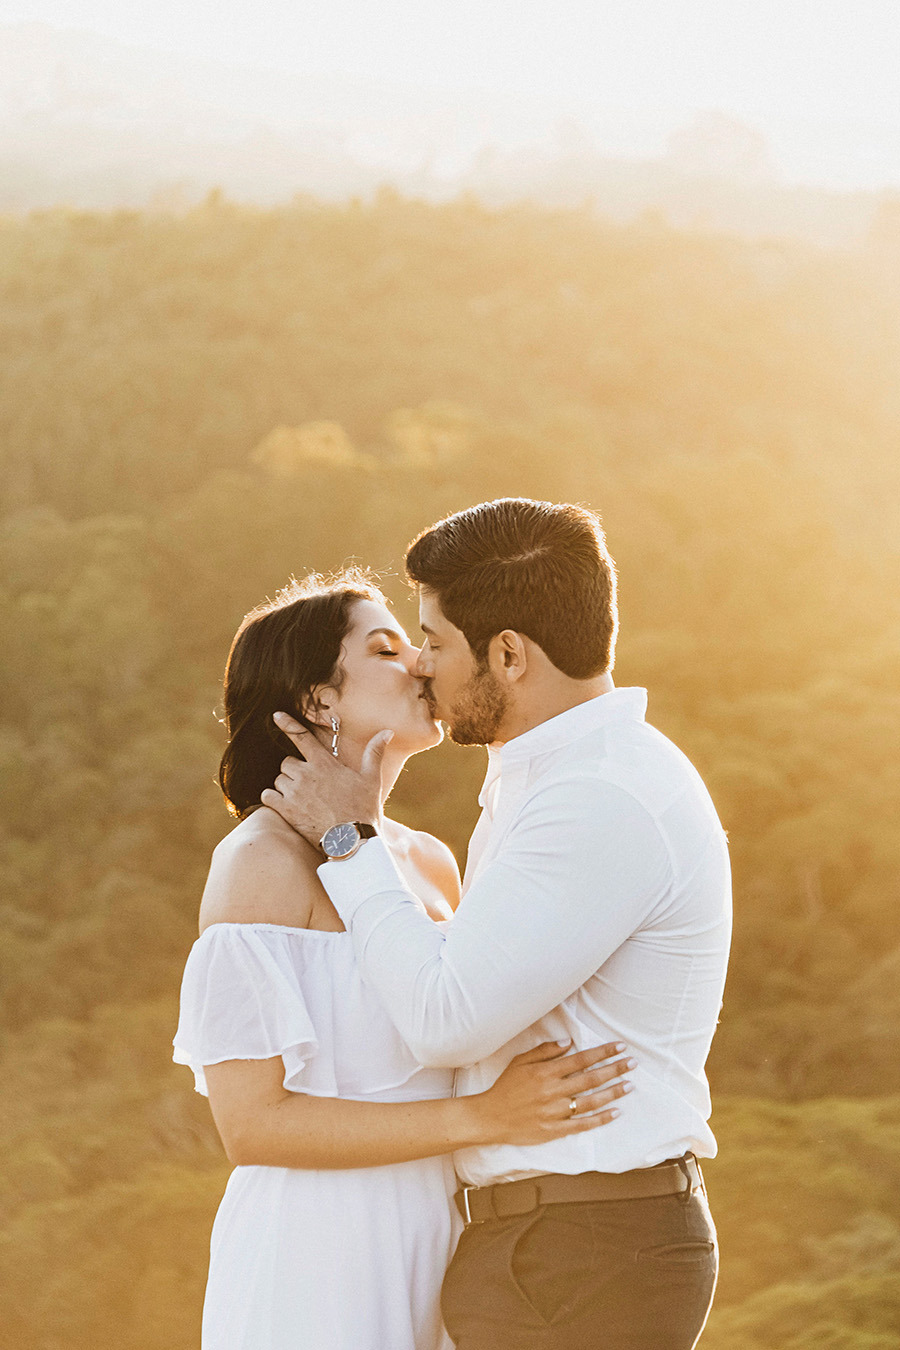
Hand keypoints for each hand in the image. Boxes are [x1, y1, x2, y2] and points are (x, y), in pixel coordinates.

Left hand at [259, 712, 390, 846]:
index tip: (276, 716)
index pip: (302, 738)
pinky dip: (272, 798)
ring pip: (278, 780)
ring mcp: (294, 793)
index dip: (288, 724)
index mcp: (324, 764)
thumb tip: (387, 732)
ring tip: (301, 798)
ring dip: (285, 786)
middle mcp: (306, 774)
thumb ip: (374, 753)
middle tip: (309, 784)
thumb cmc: (363, 809)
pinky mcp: (286, 810)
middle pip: (287, 762)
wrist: (351, 841)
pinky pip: (267, 796)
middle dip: (295, 770)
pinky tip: (284, 804)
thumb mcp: (372, 779)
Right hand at [470, 1040, 634, 1146]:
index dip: (602, 1053)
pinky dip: (601, 1119)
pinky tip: (615, 1112)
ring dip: (612, 1092)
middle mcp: (553, 1091)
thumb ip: (545, 1051)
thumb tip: (568, 1041)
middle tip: (632, 1063)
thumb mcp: (521, 1061)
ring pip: (591, 1101)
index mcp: (545, 1072)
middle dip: (614, 1069)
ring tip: (629, 1085)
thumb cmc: (506, 1087)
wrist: (490, 1117)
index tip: (620, 1047)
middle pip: (590, 1078)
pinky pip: (583, 1124)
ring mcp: (555, 1112)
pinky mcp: (555, 1130)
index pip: (581, 1059)